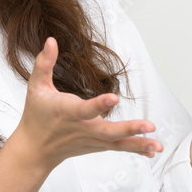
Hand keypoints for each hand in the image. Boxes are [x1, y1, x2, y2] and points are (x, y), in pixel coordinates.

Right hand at [11, 37, 162, 171]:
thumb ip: (44, 64)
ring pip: (116, 143)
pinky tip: (152, 150)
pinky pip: (118, 148)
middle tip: (149, 126)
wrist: (34, 150)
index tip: (114, 98)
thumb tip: (51, 40)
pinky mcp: (97, 145)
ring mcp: (91, 140)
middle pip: (107, 131)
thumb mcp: (36, 87)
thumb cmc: (36, 116)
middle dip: (129, 129)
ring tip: (157, 145)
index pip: (84, 110)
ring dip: (138, 143)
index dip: (99, 104)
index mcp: (66, 112)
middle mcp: (81, 128)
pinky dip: (135, 149)